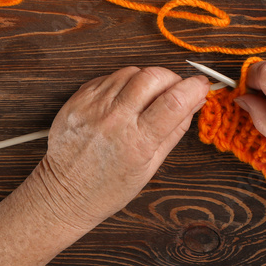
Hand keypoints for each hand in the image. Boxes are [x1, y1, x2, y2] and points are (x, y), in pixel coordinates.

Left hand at [26, 67, 209, 232]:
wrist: (64, 194)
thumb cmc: (108, 188)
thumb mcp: (151, 166)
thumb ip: (175, 130)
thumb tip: (196, 102)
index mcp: (136, 142)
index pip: (174, 101)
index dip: (194, 87)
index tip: (201, 85)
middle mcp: (113, 120)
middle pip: (152, 76)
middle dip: (171, 78)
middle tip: (174, 90)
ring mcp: (93, 107)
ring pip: (131, 72)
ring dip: (146, 79)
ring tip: (146, 99)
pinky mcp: (78, 99)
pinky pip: (109, 77)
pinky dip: (123, 83)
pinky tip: (124, 101)